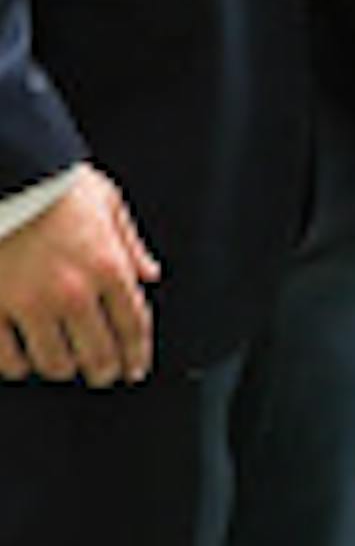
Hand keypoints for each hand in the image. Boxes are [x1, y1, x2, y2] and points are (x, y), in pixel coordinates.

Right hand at [0, 171, 158, 385]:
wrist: (5, 170)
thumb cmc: (52, 183)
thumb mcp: (107, 202)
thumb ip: (130, 243)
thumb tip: (149, 274)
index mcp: (107, 265)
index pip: (133, 327)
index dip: (137, 356)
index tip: (134, 369)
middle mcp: (73, 291)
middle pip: (98, 355)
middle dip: (104, 372)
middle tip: (102, 375)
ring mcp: (30, 303)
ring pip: (54, 363)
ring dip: (61, 368)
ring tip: (62, 364)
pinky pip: (7, 357)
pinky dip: (16, 365)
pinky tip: (21, 360)